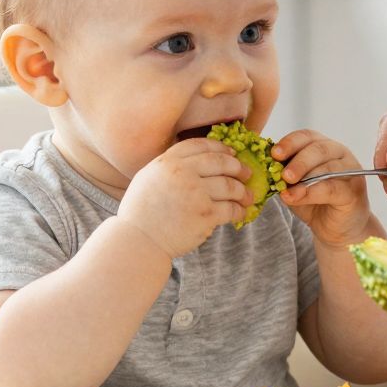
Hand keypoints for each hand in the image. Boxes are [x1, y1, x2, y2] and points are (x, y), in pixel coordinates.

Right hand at [119, 138, 253, 257]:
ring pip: (230, 186)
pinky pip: (231, 209)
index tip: (231, 153)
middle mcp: (183, 173)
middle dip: (238, 168)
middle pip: (221, 163)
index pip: (201, 146)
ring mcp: (196, 194)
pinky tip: (240, 213)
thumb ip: (171, 167)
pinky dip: (239, 211)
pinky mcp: (205, 215)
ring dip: (243, 192)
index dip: (220, 148)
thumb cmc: (141, 212)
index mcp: (168, 162)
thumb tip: (199, 162)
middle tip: (247, 173)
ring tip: (247, 197)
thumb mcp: (149, 178)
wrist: (139, 240)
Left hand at [274, 129, 374, 244]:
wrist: (335, 229)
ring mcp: (350, 171)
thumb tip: (266, 167)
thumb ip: (283, 174)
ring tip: (287, 190)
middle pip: (318, 149)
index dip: (290, 142)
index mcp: (323, 146)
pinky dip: (312, 193)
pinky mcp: (354, 191)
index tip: (274, 154)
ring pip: (328, 168)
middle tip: (283, 175)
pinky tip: (297, 198)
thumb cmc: (314, 203)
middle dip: (298, 161)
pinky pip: (333, 188)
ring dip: (305, 178)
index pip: (307, 136)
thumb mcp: (294, 185)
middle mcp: (340, 154)